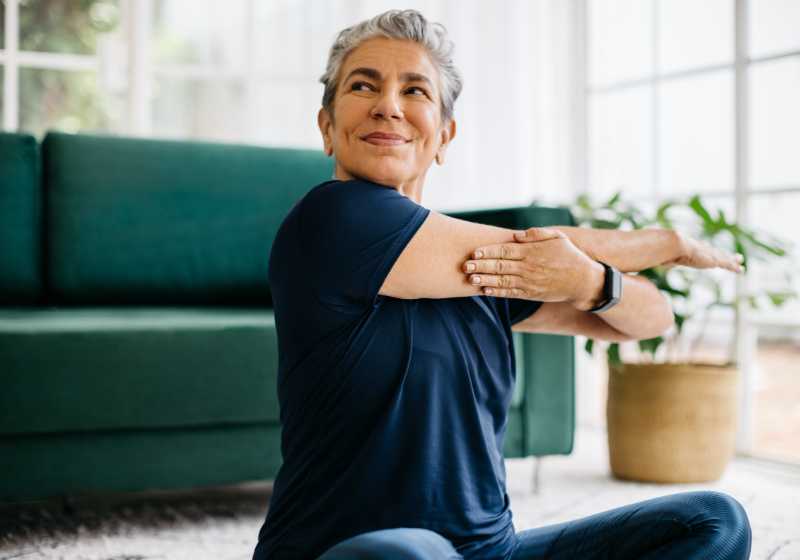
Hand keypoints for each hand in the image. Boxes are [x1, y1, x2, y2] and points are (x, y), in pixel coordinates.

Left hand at [462, 227, 604, 309]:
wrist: (583, 281)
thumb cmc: (569, 255)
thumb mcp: (557, 237)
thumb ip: (536, 234)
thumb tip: (516, 234)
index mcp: (532, 251)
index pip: (505, 250)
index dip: (488, 252)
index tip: (474, 252)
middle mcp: (528, 267)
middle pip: (500, 266)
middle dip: (481, 266)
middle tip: (465, 266)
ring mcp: (529, 282)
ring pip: (502, 281)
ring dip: (485, 280)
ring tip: (470, 279)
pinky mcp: (531, 294)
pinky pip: (511, 293)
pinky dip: (497, 292)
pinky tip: (485, 291)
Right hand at [664, 232, 744, 272]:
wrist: (674, 245)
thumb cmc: (665, 250)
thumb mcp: (665, 257)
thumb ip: (664, 260)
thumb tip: (655, 264)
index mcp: (690, 248)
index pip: (701, 248)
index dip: (706, 250)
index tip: (708, 247)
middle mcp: (701, 249)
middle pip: (714, 251)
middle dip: (722, 253)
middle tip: (730, 254)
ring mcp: (708, 253)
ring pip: (723, 257)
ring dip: (732, 259)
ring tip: (740, 260)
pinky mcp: (713, 259)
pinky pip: (727, 264)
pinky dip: (733, 266)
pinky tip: (741, 269)